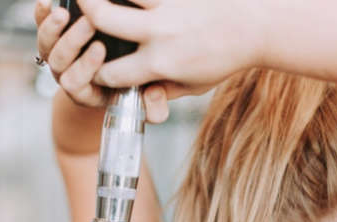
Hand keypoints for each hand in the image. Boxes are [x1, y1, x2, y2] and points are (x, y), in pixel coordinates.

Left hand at [34, 0, 169, 122]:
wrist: (117, 78)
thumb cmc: (131, 89)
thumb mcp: (144, 104)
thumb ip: (154, 108)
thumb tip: (154, 94)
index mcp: (86, 93)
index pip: (76, 84)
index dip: (86, 67)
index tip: (101, 50)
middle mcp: (68, 76)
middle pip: (59, 61)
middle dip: (73, 42)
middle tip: (90, 23)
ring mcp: (58, 57)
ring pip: (46, 44)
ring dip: (55, 27)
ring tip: (66, 12)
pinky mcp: (53, 38)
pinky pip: (40, 25)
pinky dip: (42, 14)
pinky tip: (50, 3)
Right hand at [77, 0, 266, 98]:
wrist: (257, 27)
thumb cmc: (224, 59)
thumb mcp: (195, 86)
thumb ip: (164, 91)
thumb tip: (139, 97)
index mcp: (160, 63)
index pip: (111, 71)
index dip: (95, 72)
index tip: (94, 66)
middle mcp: (159, 32)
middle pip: (102, 16)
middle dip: (83, 10)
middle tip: (79, 4)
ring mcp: (170, 4)